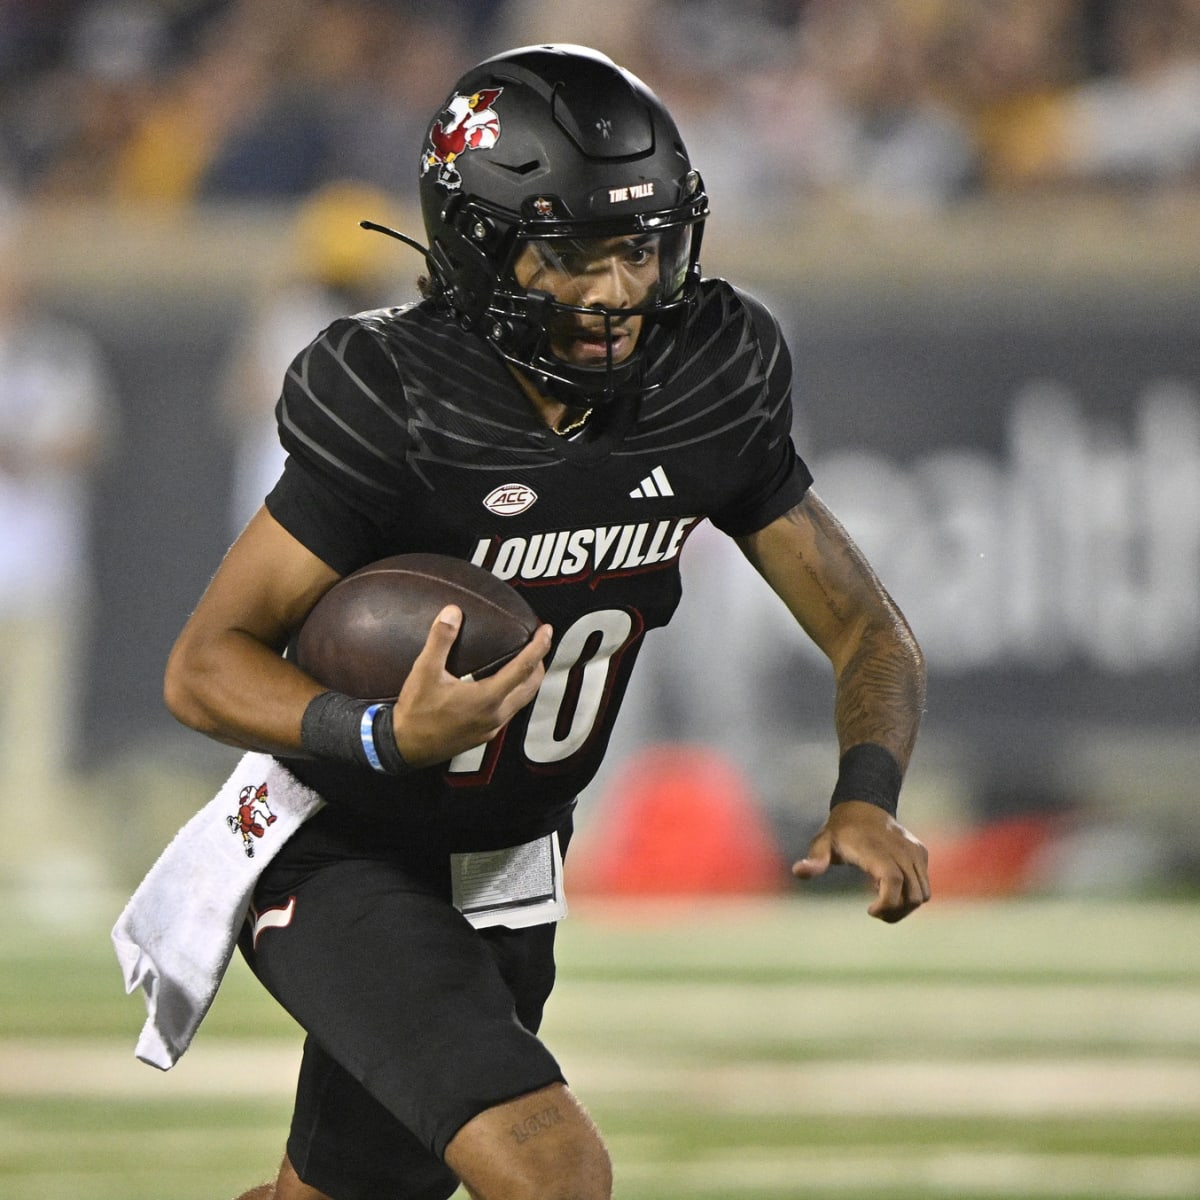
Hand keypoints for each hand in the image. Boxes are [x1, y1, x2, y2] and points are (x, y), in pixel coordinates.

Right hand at [391, 605, 551, 767]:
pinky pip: (510, 711)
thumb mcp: (424, 672)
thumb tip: (453, 612)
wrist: (405, 748)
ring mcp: (492, 727)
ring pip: (522, 700)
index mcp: (487, 698)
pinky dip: (515, 693)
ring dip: (528, 680)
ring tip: (526, 661)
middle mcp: (496, 714)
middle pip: (531, 686)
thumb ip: (440, 640)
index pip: (523, 668)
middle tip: (539, 643)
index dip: (539, 647)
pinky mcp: (484, 735)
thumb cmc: (416, 712)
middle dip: (539, 662)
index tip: (546, 630)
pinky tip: (503, 685)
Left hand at [793, 800, 929, 922]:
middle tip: (875, 911)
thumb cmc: (840, 831)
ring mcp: (913, 852)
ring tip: (883, 902)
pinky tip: (890, 888)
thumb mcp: (822, 843)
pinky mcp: (920, 853)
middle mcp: (900, 850)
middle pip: (912, 895)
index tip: (870, 911)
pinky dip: (911, 895)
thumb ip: (814, 860)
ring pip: (922, 894)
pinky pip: (924, 885)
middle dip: (896, 912)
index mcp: (876, 850)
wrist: (863, 806)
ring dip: (905, 907)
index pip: (893, 882)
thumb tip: (797, 871)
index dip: (887, 903)